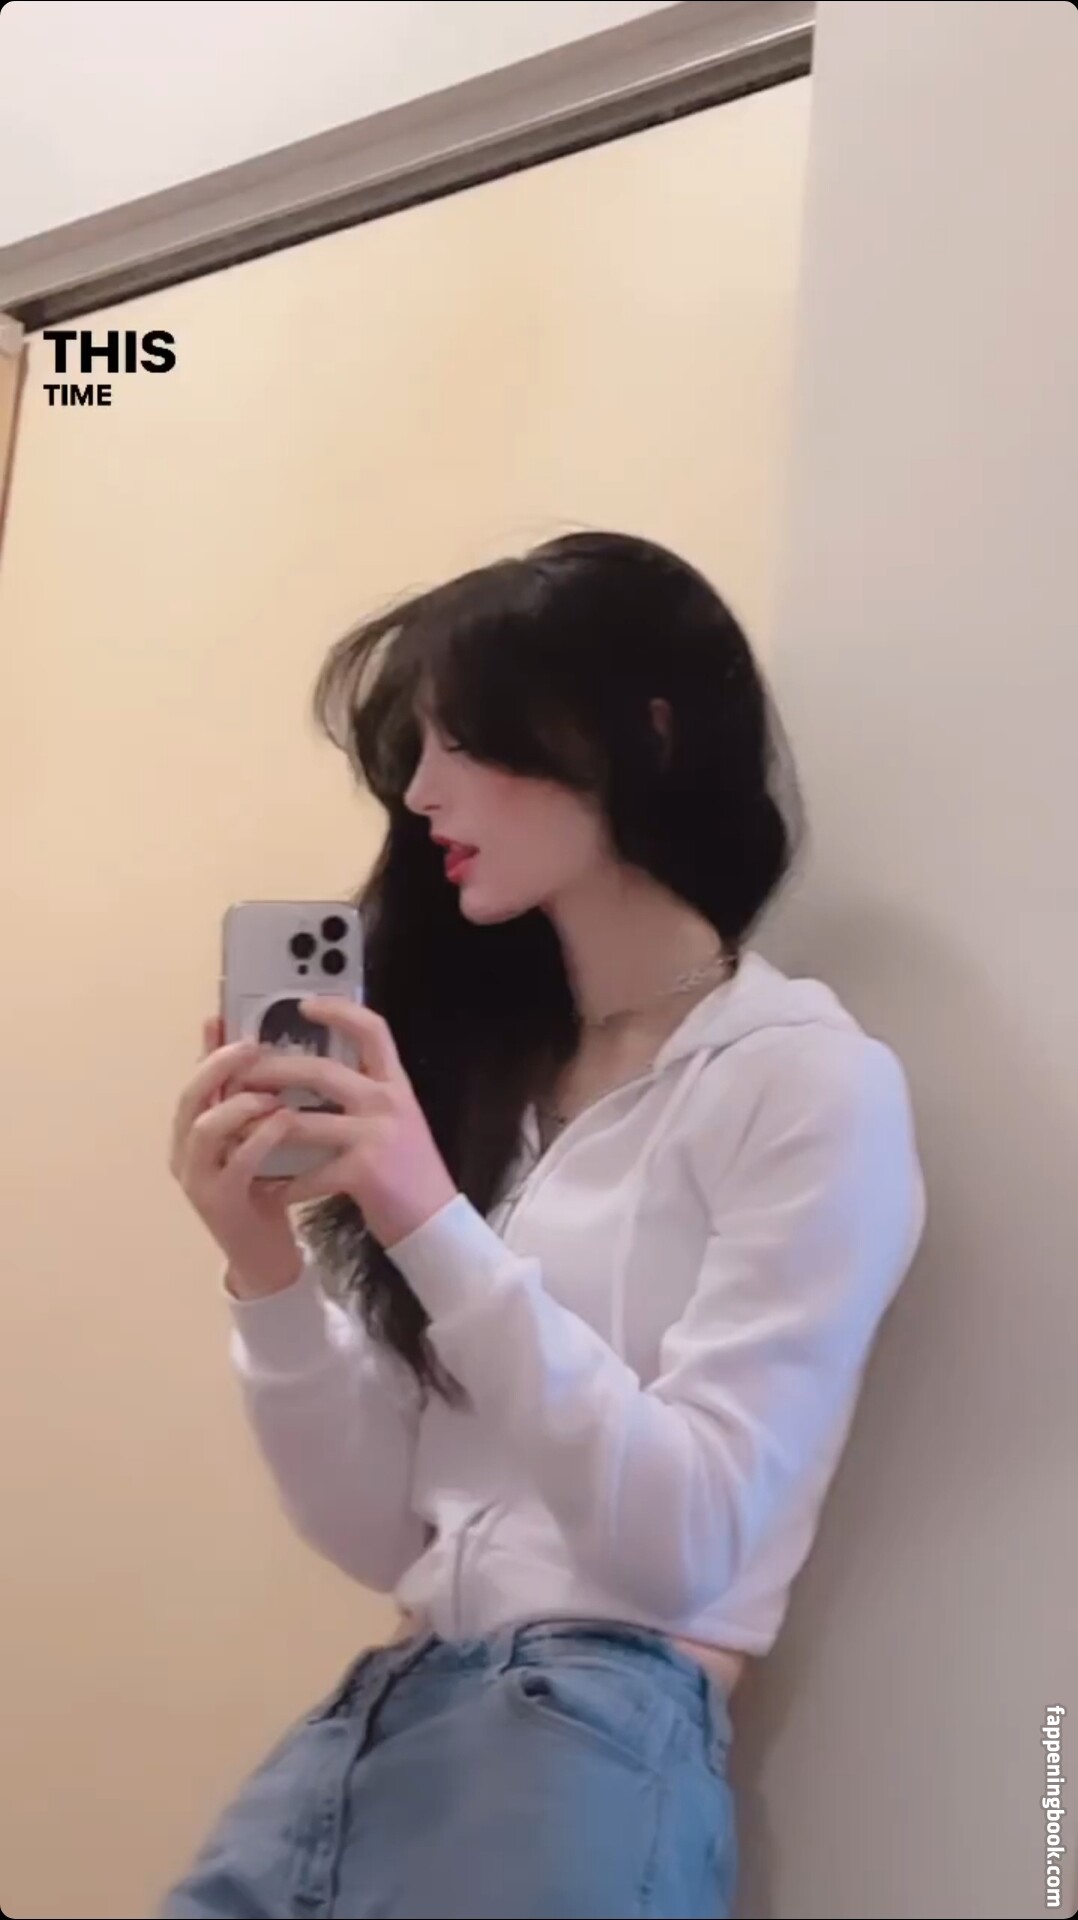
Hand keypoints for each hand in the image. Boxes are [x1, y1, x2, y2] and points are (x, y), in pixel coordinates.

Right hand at [170, 1018, 303, 1299]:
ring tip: (272, 1090)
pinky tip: (285, 1121)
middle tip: (252, 1045)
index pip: (193, 1082)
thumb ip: (251, 1104)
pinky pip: (235, 1161)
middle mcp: (183, 1154)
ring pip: (204, 1127)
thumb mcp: (253, 1143)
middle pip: (189, 1097)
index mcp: (189, 1136)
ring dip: (239, 1102)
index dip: (205, 1050)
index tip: (221, 1018)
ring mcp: (197, 1179)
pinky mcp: (219, 1202)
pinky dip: (260, 1136)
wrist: (266, 1258)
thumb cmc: (263, 1193)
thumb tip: (256, 1054)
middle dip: (218, 1066)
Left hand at [238, 1000, 457, 1248]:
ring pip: (303, 1122)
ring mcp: (376, 1135)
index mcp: (395, 1084)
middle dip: (274, 1070)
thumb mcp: (398, 1120)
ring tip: (237, 1134)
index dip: (339, 1011)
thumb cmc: (410, 1172)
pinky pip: (310, 1174)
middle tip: (241, 1074)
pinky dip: (283, 1185)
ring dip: (263, 1130)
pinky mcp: (365, 1172)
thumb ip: (368, 1094)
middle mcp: (387, 1102)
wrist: (436, 1221)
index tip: (305, 1004)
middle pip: (321, 1071)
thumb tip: (320, 1076)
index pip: (372, 1030)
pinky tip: (266, 1191)